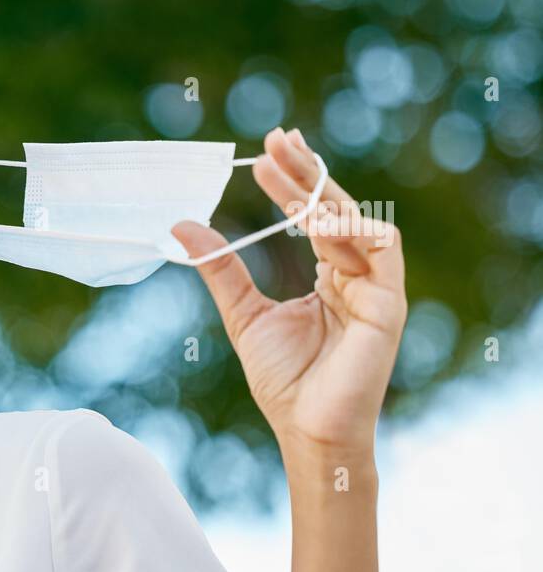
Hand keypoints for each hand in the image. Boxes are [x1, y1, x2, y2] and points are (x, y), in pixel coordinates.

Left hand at [170, 127, 407, 456]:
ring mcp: (377, 289)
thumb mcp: (243, 314)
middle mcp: (358, 276)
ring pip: (358, 222)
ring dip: (323, 194)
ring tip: (286, 174)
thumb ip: (221, 268)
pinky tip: (318, 220)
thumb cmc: (285, 380)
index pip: (316, 214)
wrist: (307, 431)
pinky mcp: (388, 306)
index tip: (270, 147)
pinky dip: (351, 232)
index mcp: (332, 276)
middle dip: (307, 171)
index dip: (296, 179)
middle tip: (277, 140)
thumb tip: (181, 225)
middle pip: (336, 207)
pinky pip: (380, 253)